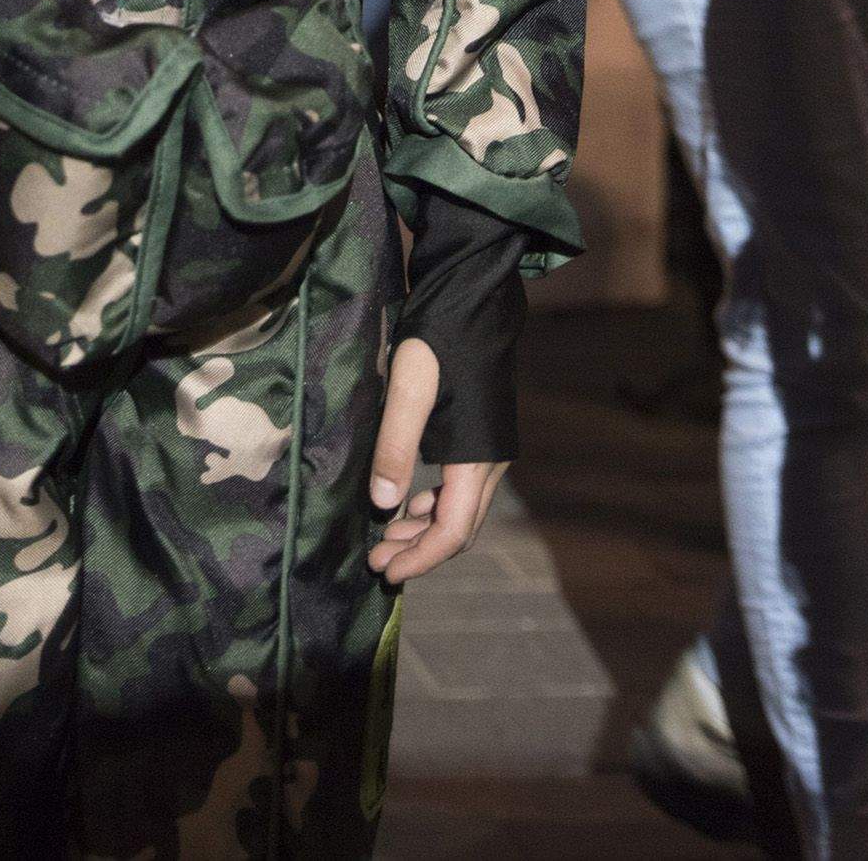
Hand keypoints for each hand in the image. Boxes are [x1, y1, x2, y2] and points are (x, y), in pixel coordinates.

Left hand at [367, 335, 509, 585]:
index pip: (454, 530)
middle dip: (419, 550)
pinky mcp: (480, 436)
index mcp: (476, 458)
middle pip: (459, 527)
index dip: (421, 558)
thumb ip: (396, 445)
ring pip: (460, 509)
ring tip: (386, 536)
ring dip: (425, 528)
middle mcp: (490, 462)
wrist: (474, 296)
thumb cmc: (439, 336)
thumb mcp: (409, 387)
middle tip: (377, 560)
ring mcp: (488, 450)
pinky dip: (434, 504)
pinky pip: (460, 488)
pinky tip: (409, 501)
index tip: (386, 572)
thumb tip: (384, 505)